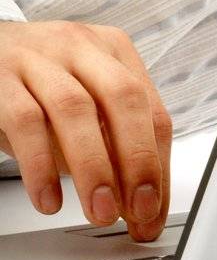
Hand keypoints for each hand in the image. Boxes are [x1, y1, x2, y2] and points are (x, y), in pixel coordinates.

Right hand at [0, 19, 171, 241]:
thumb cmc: (40, 83)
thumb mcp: (83, 105)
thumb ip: (109, 143)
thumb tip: (134, 202)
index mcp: (115, 51)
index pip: (152, 109)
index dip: (158, 165)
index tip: (154, 210)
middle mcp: (82, 48)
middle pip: (124, 98)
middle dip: (138, 160)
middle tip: (138, 210)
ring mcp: (40, 59)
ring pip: (75, 108)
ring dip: (93, 167)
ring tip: (100, 211)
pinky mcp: (0, 79)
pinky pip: (25, 121)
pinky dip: (41, 166)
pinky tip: (49, 199)